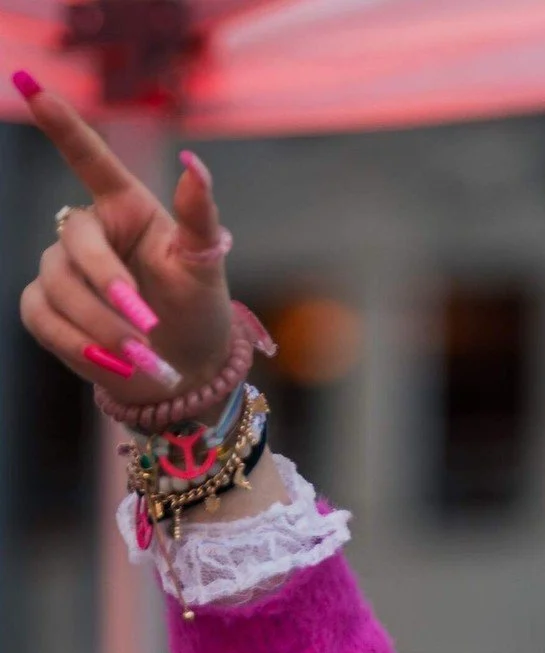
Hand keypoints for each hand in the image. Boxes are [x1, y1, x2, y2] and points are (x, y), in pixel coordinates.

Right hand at [16, 80, 232, 410]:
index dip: (61, 124)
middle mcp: (88, 232)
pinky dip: (80, 346)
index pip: (90, 158)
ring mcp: (61, 269)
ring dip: (102, 326)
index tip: (31, 85)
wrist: (186, 369)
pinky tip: (114, 364)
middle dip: (108, 285)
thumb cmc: (198, 309)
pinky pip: (43, 319)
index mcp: (126, 208)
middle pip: (75, 242)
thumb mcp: (206, 265)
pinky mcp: (45, 308)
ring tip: (143, 356)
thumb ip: (199, 217)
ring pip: (59, 287)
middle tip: (146, 325)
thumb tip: (196, 166)